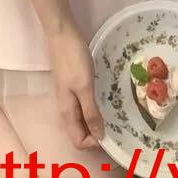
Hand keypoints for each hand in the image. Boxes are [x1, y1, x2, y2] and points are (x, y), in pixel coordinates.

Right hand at [46, 22, 105, 150]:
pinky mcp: (72, 88)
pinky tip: (104, 99)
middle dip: (96, 133)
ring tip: (112, 112)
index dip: (94, 142)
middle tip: (115, 123)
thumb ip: (90, 113)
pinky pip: (83, 107)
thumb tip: (99, 138)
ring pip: (82, 120)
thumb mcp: (84, 88)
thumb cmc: (74, 61)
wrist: (62, 35)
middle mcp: (66, 109)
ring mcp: (68, 98)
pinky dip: (93, 109)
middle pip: (80, 132)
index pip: (78, 141)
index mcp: (66, 112)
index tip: (111, 130)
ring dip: (95, 121)